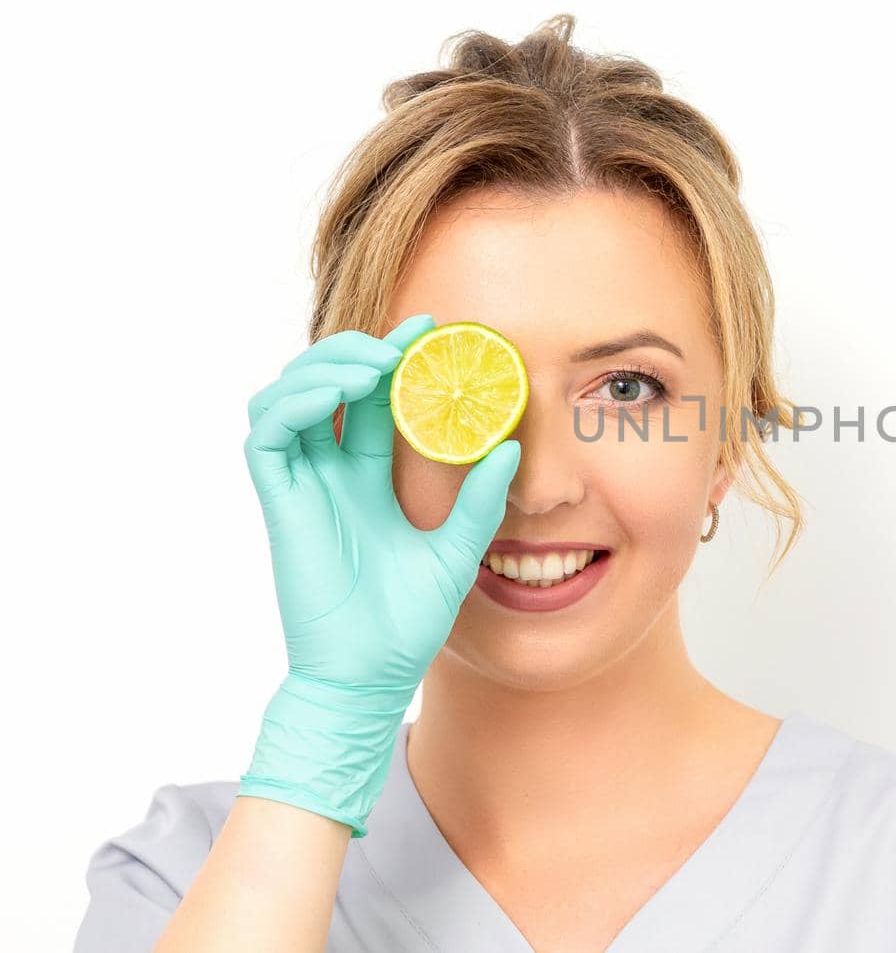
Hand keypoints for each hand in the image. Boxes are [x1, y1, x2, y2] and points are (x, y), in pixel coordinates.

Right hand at [235, 313, 520, 836]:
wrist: (370, 676)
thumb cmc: (406, 623)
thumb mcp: (457, 551)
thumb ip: (480, 501)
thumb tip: (514, 446)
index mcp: (366, 478)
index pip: (372, 399)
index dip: (391, 358)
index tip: (431, 332)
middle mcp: (329, 473)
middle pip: (323, 385)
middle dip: (356, 350)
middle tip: (404, 342)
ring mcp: (301, 485)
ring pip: (286, 397)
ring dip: (323, 366)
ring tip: (374, 363)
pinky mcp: (280, 502)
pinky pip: (268, 434)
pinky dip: (297, 402)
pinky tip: (341, 394)